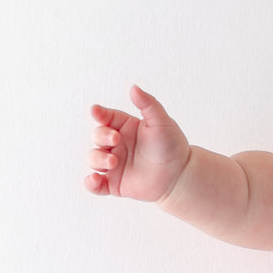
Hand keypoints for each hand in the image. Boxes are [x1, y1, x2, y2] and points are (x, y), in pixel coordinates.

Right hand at [84, 86, 190, 201]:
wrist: (181, 175)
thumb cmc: (172, 146)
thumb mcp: (162, 122)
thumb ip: (148, 105)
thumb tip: (133, 87)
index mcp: (125, 127)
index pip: (105, 117)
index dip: (99, 114)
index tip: (97, 112)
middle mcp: (116, 145)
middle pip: (97, 136)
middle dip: (101, 136)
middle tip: (116, 140)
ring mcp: (114, 164)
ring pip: (93, 158)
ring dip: (98, 159)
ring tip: (113, 161)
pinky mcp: (115, 184)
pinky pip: (96, 185)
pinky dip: (90, 183)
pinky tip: (94, 179)